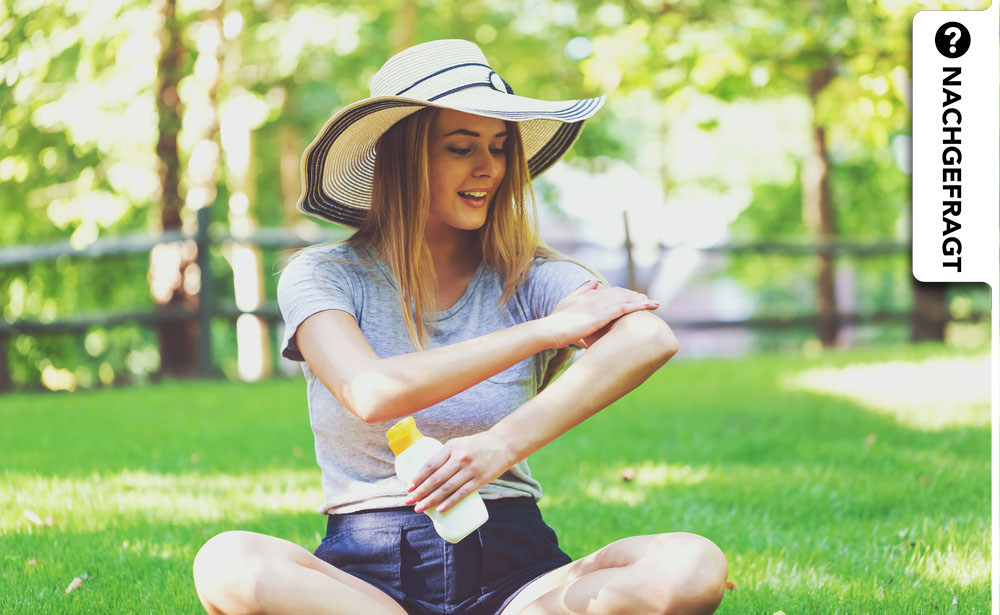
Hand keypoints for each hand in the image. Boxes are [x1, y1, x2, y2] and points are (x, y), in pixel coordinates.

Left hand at [404, 432, 512, 513]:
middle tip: (409, 501)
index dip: (418, 477)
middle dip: (420, 492)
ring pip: (446, 488)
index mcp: (452, 446)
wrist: (504, 444)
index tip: (409, 487)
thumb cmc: (478, 445)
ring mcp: (471, 470)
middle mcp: (460, 458)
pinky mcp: (480, 480)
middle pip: (436, 478)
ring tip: (420, 508)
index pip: (430, 464)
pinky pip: (462, 493)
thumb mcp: (460, 444)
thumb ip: (446, 456)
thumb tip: (428, 475)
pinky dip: (449, 502)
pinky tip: (439, 509)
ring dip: (431, 500)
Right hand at [543, 279, 659, 348]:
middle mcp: (596, 297)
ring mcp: (599, 306)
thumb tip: (595, 281)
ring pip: (625, 300)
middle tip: (650, 301)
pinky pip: (623, 308)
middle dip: (637, 296)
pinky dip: (637, 306)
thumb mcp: (568, 301)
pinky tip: (647, 307)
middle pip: (622, 294)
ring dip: (641, 301)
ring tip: (655, 304)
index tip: (637, 297)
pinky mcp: (600, 316)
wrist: (549, 330)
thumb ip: (582, 291)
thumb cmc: (556, 320)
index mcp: (589, 295)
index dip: (626, 294)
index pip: (612, 292)